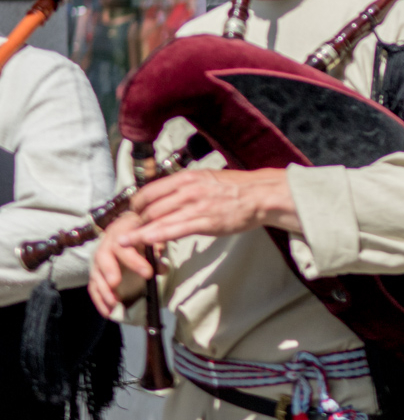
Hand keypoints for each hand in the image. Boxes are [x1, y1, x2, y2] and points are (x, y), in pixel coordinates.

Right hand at [88, 212, 156, 317]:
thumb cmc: (143, 232)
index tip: (147, 273)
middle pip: (103, 257)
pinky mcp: (96, 273)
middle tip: (115, 284)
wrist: (129, 227)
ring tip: (114, 303)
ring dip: (104, 290)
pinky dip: (100, 300)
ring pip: (96, 274)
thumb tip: (162, 268)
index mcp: (121, 232)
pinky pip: (94, 287)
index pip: (124, 245)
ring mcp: (98, 259)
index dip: (133, 259)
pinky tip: (107, 312)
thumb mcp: (152, 236)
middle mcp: (105, 244)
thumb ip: (157, 250)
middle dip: (110, 271)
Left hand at [115, 167, 299, 250]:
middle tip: (131, 231)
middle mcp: (187, 190)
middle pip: (150, 207)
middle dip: (137, 221)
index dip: (136, 204)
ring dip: (139, 232)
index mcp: (187, 178)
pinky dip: (155, 236)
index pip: (149, 190)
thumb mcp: (207, 178)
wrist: (261, 195)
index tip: (133, 213)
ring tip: (125, 241)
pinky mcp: (205, 222)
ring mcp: (195, 206)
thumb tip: (169, 194)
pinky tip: (143, 241)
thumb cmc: (238, 188)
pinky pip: (173, 230)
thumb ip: (187, 186)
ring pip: (157, 219)